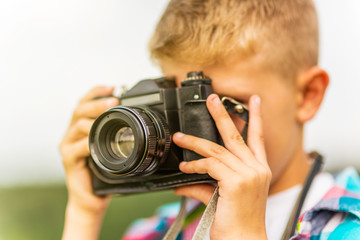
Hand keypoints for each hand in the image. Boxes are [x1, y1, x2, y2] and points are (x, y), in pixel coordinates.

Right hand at [59, 86, 118, 239]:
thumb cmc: (104, 172)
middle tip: (113, 101)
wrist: (93, 198)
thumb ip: (117, 134)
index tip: (112, 87)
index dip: (97, 92)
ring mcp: (68, 146)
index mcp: (83, 128)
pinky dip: (89, 143)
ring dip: (94, 119)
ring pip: (78, 125)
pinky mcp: (68, 160)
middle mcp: (73, 134)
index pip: (85, 103)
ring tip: (108, 117)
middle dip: (97, 102)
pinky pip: (78, 147)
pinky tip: (97, 142)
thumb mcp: (112, 149)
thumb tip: (139, 119)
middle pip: (80, 110)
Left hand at [173, 94, 270, 238]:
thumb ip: (205, 184)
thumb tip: (183, 180)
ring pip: (216, 149)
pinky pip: (210, 165)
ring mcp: (248, 174)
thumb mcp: (224, 196)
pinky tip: (184, 166)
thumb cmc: (238, 221)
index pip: (258, 137)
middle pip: (237, 135)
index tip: (254, 100)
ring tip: (179, 137)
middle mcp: (257, 169)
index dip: (256, 117)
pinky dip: (194, 164)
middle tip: (212, 99)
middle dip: (222, 114)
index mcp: (259, 169)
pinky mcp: (236, 182)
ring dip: (194, 142)